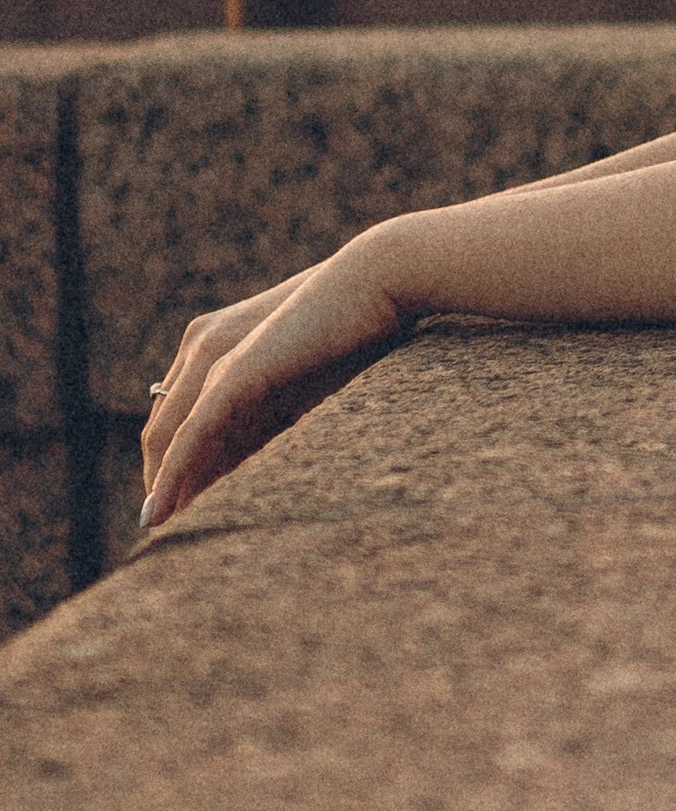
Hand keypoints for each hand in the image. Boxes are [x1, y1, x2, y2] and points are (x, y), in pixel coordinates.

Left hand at [140, 235, 413, 532]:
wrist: (380, 282)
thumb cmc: (354, 326)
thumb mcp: (299, 380)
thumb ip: (267, 412)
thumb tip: (248, 462)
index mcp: (216, 340)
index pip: (178, 413)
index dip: (173, 461)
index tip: (180, 504)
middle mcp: (202, 345)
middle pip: (162, 427)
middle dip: (160, 478)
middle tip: (163, 525)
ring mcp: (213, 357)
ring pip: (168, 436)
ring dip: (163, 484)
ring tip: (161, 528)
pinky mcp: (233, 373)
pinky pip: (191, 435)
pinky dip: (173, 475)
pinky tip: (164, 509)